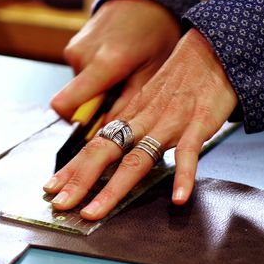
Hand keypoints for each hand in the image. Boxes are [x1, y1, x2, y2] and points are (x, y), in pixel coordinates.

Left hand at [44, 28, 237, 219]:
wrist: (212, 51)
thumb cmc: (183, 78)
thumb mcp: (151, 98)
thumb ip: (136, 122)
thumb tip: (116, 145)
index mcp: (133, 115)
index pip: (95, 144)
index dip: (72, 167)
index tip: (51, 187)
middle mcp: (144, 120)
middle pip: (105, 152)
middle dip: (80, 180)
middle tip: (61, 204)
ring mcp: (170, 124)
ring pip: (137, 160)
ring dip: (114, 188)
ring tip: (96, 212)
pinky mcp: (198, 125)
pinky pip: (188, 154)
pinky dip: (183, 176)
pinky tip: (178, 198)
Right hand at [50, 0, 179, 120]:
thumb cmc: (155, 32)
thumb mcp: (152, 73)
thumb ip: (129, 106)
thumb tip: (109, 132)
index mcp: (104, 64)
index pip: (65, 106)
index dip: (77, 123)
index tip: (96, 125)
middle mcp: (82, 56)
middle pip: (74, 102)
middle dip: (95, 108)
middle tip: (120, 97)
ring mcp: (74, 49)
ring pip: (77, 89)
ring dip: (97, 92)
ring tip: (121, 77)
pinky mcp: (72, 47)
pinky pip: (79, 75)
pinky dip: (95, 79)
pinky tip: (114, 67)